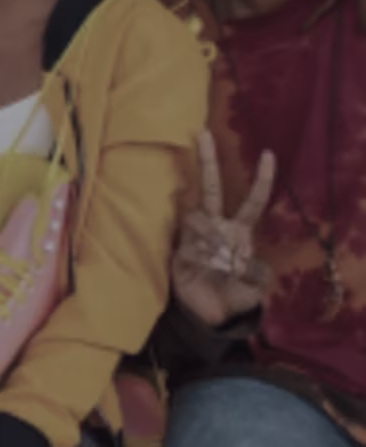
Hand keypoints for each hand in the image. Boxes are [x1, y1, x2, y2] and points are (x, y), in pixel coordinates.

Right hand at [173, 130, 275, 327]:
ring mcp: (195, 235)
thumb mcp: (255, 288)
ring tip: (214, 263)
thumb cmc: (233, 297)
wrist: (208, 315)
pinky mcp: (179, 248)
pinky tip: (198, 261)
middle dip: (209, 161)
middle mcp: (217, 227)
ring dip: (207, 237)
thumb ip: (257, 274)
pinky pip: (186, 240)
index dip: (261, 181)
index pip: (252, 202)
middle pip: (213, 189)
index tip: (267, 153)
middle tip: (202, 132)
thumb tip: (249, 259)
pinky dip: (195, 250)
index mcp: (239, 233)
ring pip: (197, 217)